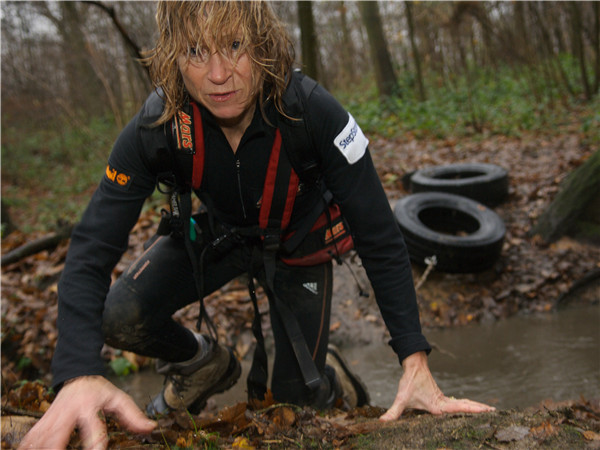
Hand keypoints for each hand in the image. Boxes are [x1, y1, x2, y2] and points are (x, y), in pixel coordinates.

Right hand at [18, 375, 155, 449]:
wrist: (77, 375)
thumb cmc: (98, 390)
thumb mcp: (118, 398)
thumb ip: (133, 415)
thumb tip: (151, 428)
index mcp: (89, 406)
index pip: (93, 428)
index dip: (95, 444)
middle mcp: (67, 413)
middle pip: (57, 437)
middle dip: (57, 449)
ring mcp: (52, 418)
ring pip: (40, 440)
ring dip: (44, 447)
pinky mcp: (42, 422)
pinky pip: (31, 439)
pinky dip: (32, 446)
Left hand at [380, 351, 494, 420]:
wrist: (413, 364)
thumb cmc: (409, 381)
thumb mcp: (401, 398)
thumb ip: (393, 413)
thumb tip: (382, 423)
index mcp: (439, 405)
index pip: (460, 409)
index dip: (473, 411)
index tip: (488, 411)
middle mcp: (444, 403)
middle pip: (466, 406)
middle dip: (480, 410)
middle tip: (495, 412)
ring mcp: (444, 400)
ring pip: (463, 404)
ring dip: (475, 407)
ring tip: (490, 411)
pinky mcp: (441, 397)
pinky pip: (458, 403)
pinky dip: (467, 405)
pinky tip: (470, 408)